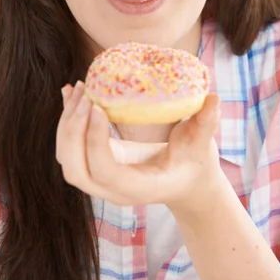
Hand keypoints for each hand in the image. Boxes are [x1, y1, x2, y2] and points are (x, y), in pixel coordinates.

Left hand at [56, 81, 221, 211]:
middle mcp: (113, 190)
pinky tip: (71, 94)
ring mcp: (101, 182)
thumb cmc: (195, 163)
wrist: (186, 182)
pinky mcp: (95, 166)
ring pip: (67, 160)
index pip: (105, 170)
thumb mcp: (203, 144)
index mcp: (139, 188)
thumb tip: (214, 98)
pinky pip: (69, 149)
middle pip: (76, 169)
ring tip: (78, 89)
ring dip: (66, 124)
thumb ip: (206, 123)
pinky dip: (66, 122)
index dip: (95, 141)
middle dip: (73, 131)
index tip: (98, 106)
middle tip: (85, 94)